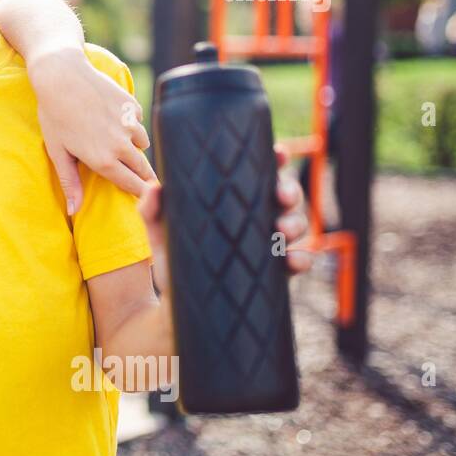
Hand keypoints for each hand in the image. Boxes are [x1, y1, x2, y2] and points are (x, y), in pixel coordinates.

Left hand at [28, 48, 153, 212]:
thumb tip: (73, 211)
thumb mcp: (58, 152)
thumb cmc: (54, 116)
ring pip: (142, 144)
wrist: (62, 75)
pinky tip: (114, 119)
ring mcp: (130, 124)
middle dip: (143, 176)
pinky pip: (138, 122)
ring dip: (135, 148)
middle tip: (145, 183)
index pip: (132, 186)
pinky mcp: (133, 106)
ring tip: (120, 146)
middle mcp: (121, 145)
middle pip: (143, 169)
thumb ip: (70, 183)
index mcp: (104, 160)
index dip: (140, 195)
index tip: (145, 201)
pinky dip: (131, 124)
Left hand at [136, 143, 313, 289]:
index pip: (258, 173)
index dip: (273, 159)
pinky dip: (302, 258)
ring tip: (281, 230)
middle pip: (285, 195)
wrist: (180, 303)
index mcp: (232, 200)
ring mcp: (269, 243)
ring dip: (295, 223)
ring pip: (296, 224)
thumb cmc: (174, 259)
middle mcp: (255, 217)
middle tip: (280, 196)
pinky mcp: (276, 271)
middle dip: (290, 191)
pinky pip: (300, 260)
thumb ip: (152, 210)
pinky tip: (292, 260)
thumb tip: (154, 188)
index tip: (279, 153)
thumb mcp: (161, 233)